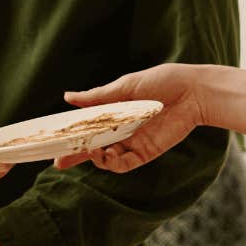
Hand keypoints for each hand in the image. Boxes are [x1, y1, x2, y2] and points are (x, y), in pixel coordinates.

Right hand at [54, 63, 213, 172]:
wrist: (193, 91)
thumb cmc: (162, 81)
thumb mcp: (125, 86)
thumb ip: (98, 96)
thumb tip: (67, 97)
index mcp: (114, 112)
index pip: (88, 126)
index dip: (71, 135)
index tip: (53, 141)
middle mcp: (121, 129)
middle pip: (93, 146)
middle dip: (75, 155)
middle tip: (58, 160)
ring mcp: (132, 142)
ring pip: (106, 158)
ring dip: (94, 158)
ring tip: (89, 152)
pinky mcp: (145, 152)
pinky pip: (124, 164)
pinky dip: (111, 164)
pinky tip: (104, 156)